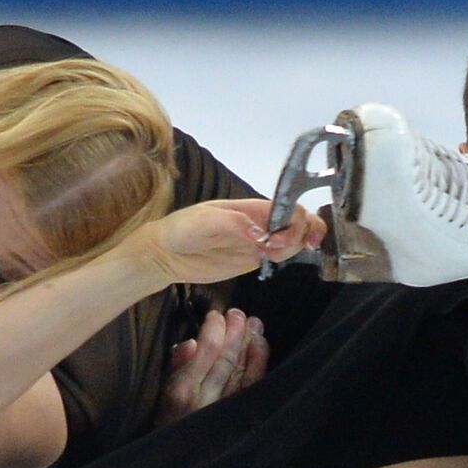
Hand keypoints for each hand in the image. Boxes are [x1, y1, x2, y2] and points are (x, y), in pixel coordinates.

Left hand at [132, 199, 326, 284]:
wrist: (167, 254)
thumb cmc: (182, 229)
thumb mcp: (205, 220)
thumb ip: (234, 225)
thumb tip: (261, 234)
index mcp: (252, 207)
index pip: (290, 208)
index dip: (296, 222)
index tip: (281, 238)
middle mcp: (261, 222)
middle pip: (300, 223)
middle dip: (300, 236)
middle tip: (277, 249)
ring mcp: (260, 240)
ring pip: (294, 241)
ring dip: (292, 249)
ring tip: (268, 255)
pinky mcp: (255, 258)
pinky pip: (281, 256)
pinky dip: (285, 259)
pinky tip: (269, 260)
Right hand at [154, 308, 269, 426]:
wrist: (180, 465)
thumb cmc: (168, 426)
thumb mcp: (162, 398)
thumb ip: (175, 369)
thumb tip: (190, 343)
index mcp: (181, 392)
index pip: (204, 353)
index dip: (213, 331)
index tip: (216, 315)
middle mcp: (206, 400)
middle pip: (226, 359)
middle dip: (234, 332)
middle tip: (238, 313)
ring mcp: (226, 409)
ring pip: (241, 370)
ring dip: (249, 343)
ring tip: (254, 323)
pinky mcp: (241, 415)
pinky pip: (253, 385)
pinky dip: (258, 363)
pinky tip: (261, 345)